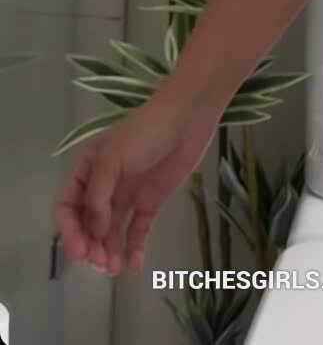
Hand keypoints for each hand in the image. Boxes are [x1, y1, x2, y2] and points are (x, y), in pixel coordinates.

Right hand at [53, 91, 218, 274]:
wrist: (188, 119)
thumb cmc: (145, 132)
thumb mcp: (112, 158)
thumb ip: (98, 197)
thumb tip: (95, 232)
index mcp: (87, 170)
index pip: (68, 206)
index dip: (70, 231)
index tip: (81, 251)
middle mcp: (103, 185)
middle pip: (88, 223)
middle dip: (90, 245)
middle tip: (101, 263)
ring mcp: (127, 194)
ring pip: (111, 231)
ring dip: (109, 251)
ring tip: (114, 269)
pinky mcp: (150, 201)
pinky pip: (137, 229)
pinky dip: (134, 248)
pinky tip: (134, 266)